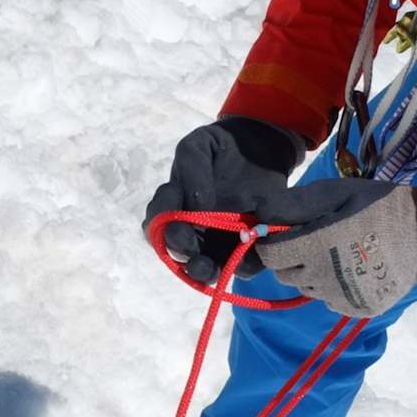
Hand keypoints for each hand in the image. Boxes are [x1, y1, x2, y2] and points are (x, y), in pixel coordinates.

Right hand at [143, 117, 303, 280]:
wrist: (259, 147)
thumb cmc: (222, 147)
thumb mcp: (199, 145)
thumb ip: (191, 169)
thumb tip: (196, 205)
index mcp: (174, 206)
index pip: (157, 225)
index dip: (163, 229)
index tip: (179, 225)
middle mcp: (191, 228)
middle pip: (177, 252)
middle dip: (184, 255)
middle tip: (194, 253)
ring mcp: (217, 240)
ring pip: (205, 266)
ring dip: (205, 270)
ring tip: (212, 269)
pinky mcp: (246, 246)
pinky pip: (242, 264)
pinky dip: (244, 265)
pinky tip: (249, 254)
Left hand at [253, 179, 416, 317]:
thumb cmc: (377, 205)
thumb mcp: (336, 192)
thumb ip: (294, 203)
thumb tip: (259, 215)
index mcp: (317, 245)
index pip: (270, 255)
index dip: (272, 243)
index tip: (285, 233)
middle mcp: (325, 277)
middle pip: (285, 275)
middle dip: (291, 257)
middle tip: (316, 240)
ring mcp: (342, 297)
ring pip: (307, 288)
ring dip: (312, 273)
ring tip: (338, 253)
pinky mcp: (357, 309)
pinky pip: (329, 301)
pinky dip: (333, 288)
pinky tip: (353, 269)